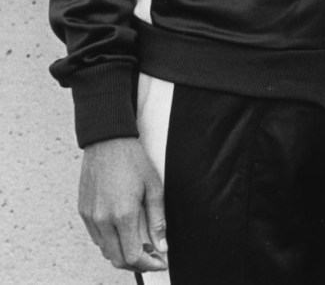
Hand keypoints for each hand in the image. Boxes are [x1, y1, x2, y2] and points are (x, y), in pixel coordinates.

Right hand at [78, 137, 168, 271]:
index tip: (160, 262)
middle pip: (117, 259)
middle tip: (152, 256)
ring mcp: (90, 217)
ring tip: (140, 242)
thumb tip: (162, 246)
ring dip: (122, 253)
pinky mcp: (82, 211)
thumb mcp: (153, 187)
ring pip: (105, 250)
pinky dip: (110, 241)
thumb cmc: (133, 160)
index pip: (133, 256)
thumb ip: (157, 220)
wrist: (107, 141)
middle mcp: (103, 220)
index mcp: (123, 214)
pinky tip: (123, 231)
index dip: (149, 264)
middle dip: (136, 264)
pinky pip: (96, 237)